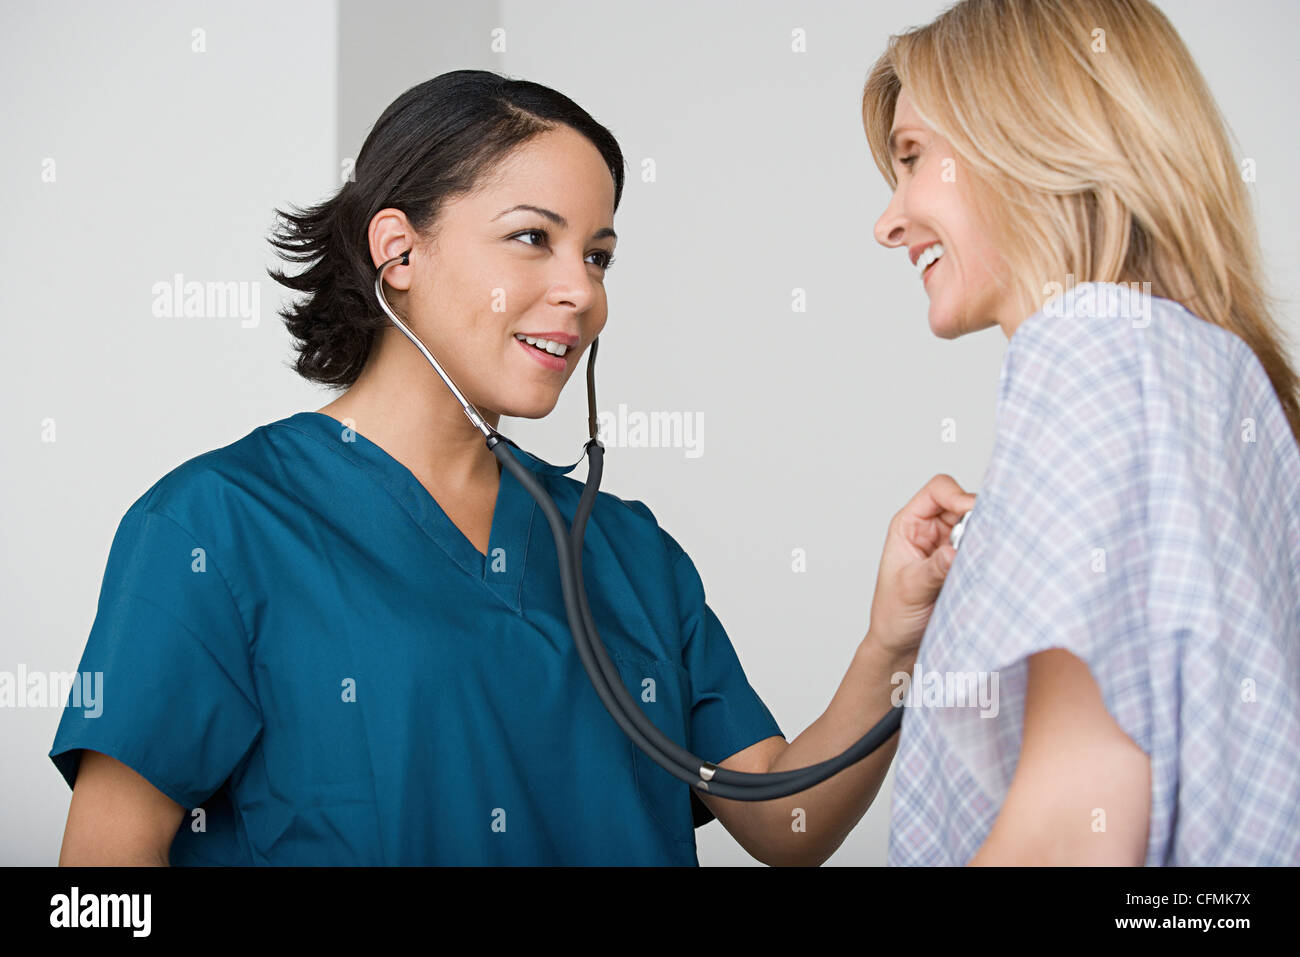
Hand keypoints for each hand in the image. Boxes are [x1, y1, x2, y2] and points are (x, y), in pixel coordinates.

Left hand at [866, 474, 976, 660]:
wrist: (901, 647)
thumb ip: (933, 569)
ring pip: (980, 526)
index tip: (972, 515)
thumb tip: (955, 552)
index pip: (938, 491)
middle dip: (980, 518)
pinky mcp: (967, 565)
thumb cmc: (893, 616)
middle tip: (990, 539)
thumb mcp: (910, 590)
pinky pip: (987, 550)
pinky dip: (994, 555)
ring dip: (988, 538)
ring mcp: (952, 547)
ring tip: (991, 558)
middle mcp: (932, 530)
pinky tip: (995, 568)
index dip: (958, 495)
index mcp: (910, 525)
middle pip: (966, 504)